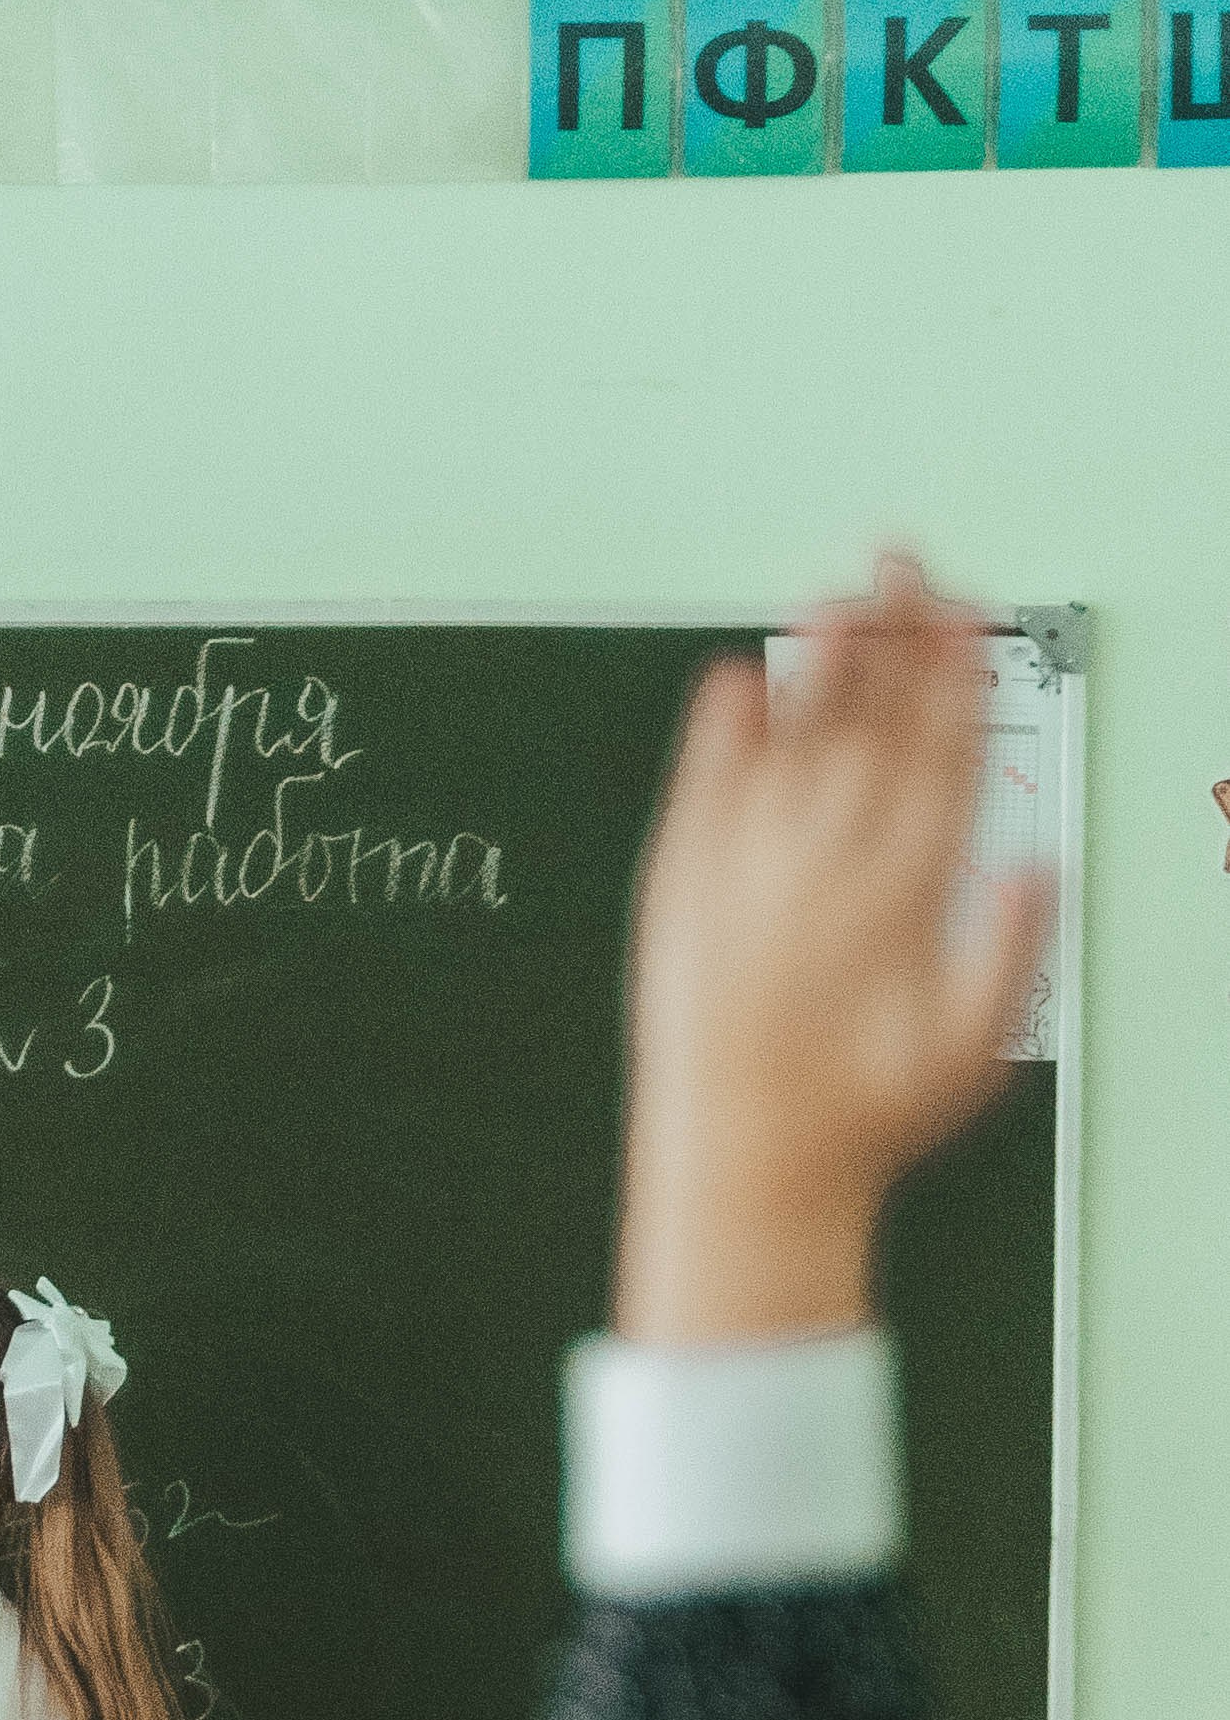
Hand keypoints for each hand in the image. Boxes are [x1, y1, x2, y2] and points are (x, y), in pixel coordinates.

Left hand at [618, 556, 1054, 1345]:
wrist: (742, 1160)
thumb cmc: (854, 1116)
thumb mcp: (972, 1049)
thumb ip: (1009, 948)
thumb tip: (1037, 865)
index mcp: (907, 889)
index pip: (943, 749)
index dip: (957, 672)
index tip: (966, 614)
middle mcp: (829, 860)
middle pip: (873, 717)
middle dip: (897, 633)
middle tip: (908, 559)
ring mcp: (751, 862)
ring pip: (792, 729)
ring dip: (818, 655)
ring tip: (838, 590)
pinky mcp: (683, 879)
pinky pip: (703, 778)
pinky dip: (720, 724)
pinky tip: (733, 677)